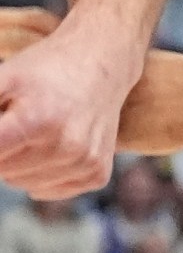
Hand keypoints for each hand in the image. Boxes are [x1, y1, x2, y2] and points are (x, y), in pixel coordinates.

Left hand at [0, 6, 139, 196]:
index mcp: (38, 121)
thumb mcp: (4, 77)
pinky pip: (47, 190)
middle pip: (1, 171)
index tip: (4, 122)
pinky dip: (41, 174)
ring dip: (18, 162)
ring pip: (20, 183)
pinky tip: (52, 146)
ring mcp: (84, 162)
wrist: (102, 62)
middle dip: (0, 148)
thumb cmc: (44, 69)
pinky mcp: (97, 173)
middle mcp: (66, 146)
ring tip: (34, 131)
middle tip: (15, 120)